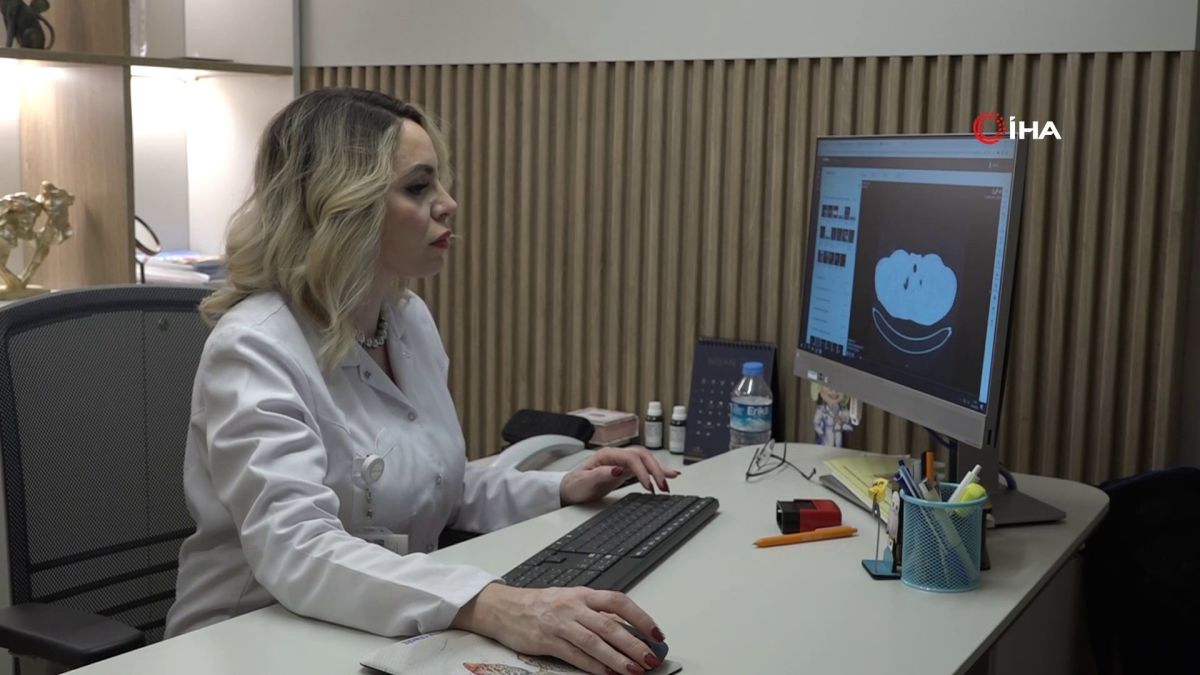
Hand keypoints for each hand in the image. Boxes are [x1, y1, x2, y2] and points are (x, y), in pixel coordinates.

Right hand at [452, 583, 665, 674]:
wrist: (506, 608)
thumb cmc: (543, 604)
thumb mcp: (572, 600)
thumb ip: (597, 613)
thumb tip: (629, 630)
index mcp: (583, 594)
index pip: (619, 602)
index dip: (641, 618)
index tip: (657, 634)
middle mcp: (573, 606)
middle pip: (609, 625)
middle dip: (633, 644)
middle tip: (650, 658)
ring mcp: (560, 624)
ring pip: (594, 642)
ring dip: (616, 658)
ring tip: (634, 670)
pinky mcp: (547, 641)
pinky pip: (575, 655)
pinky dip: (593, 666)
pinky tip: (607, 674)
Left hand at [559, 447, 680, 505]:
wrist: (569, 490)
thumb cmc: (575, 485)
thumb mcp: (584, 482)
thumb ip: (600, 474)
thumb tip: (617, 469)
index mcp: (606, 455)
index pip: (631, 459)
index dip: (642, 471)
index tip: (649, 486)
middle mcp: (616, 455)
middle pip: (642, 456)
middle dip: (655, 470)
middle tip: (663, 486)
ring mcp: (621, 462)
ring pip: (645, 460)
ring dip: (658, 470)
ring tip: (670, 481)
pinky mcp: (624, 470)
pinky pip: (643, 467)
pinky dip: (656, 471)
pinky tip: (667, 475)